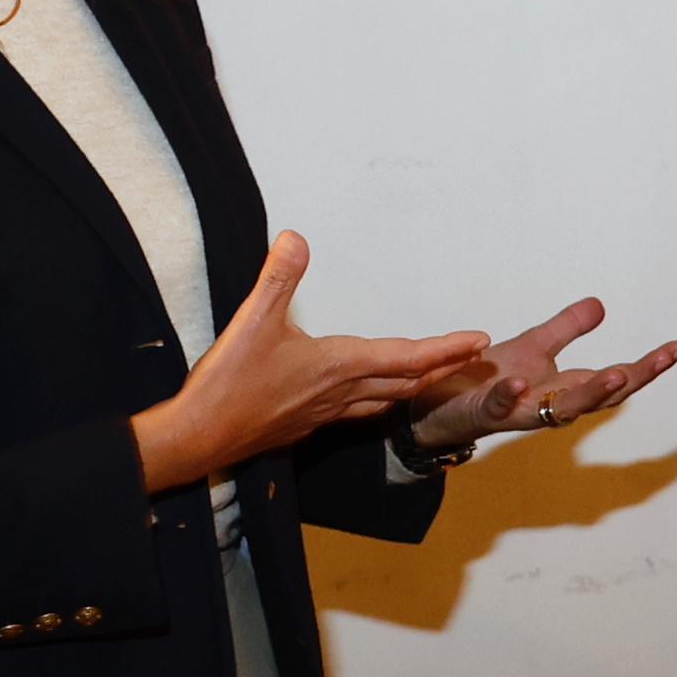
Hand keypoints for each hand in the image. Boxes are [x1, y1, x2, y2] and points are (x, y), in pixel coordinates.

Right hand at [135, 235, 491, 495]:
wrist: (197, 438)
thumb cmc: (227, 386)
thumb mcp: (251, 322)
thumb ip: (278, 278)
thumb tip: (295, 238)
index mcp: (339, 365)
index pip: (408, 357)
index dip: (447, 348)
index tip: (479, 340)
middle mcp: (342, 392)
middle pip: (409, 381)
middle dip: (446, 366)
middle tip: (477, 356)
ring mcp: (327, 412)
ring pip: (387, 399)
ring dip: (419, 385)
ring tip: (441, 373)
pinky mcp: (309, 423)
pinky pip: (361, 410)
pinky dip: (384, 398)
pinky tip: (378, 395)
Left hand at [405, 297, 676, 455]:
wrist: (436, 406)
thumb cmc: (486, 381)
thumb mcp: (532, 347)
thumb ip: (566, 329)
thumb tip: (601, 304)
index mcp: (566, 388)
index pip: (617, 377)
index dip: (650, 364)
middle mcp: (551, 405)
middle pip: (602, 395)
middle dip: (635, 378)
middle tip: (664, 358)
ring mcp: (521, 411)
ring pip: (562, 409)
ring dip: (590, 393)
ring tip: (616, 371)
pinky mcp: (485, 413)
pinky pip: (500, 405)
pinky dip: (512, 394)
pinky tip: (522, 380)